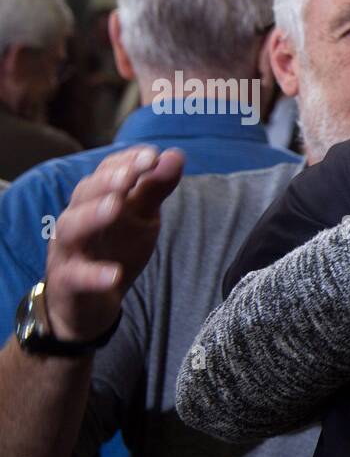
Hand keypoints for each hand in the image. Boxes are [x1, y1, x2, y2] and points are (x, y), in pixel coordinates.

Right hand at [43, 145, 184, 343]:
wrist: (87, 302)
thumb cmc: (114, 249)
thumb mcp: (140, 218)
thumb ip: (154, 188)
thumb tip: (175, 154)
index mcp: (94, 200)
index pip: (106, 173)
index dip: (126, 162)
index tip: (152, 154)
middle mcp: (76, 219)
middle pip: (84, 194)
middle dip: (107, 181)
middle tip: (129, 174)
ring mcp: (68, 250)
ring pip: (72, 228)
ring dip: (92, 215)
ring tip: (115, 207)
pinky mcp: (67, 282)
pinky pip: (76, 276)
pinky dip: (94, 275)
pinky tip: (113, 275)